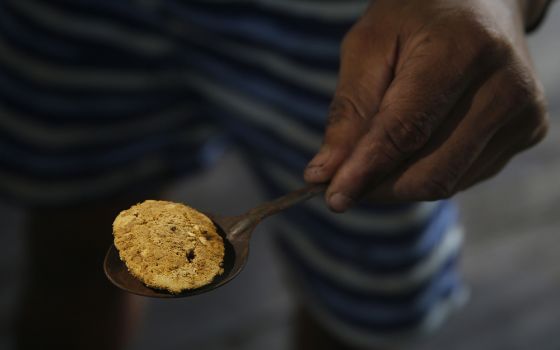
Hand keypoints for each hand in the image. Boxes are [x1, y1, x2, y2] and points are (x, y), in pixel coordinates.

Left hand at [304, 0, 548, 211]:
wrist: (481, 3)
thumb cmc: (416, 18)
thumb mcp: (369, 46)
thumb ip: (349, 110)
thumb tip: (325, 173)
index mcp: (464, 48)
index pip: (407, 130)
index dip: (366, 171)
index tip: (332, 197)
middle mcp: (506, 85)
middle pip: (431, 171)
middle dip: (378, 186)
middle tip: (341, 183)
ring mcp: (525, 113)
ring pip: (446, 182)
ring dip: (398, 183)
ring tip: (375, 157)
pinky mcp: (528, 132)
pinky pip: (464, 176)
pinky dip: (426, 173)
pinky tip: (415, 146)